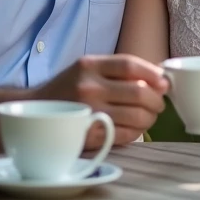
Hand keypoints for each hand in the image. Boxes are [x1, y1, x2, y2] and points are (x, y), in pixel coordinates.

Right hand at [37, 55, 168, 145]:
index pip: (129, 65)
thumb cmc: (68, 89)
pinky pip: (125, 135)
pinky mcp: (88, 135)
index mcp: (89, 65)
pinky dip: (137, 133)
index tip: (164, 82)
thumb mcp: (87, 69)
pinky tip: (135, 129)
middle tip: (159, 104)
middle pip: (138, 92)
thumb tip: (159, 77)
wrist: (35, 112)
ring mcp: (88, 112)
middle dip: (156, 100)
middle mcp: (88, 87)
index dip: (153, 73)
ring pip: (136, 116)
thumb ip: (118, 70)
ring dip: (150, 118)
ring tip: (148, 117)